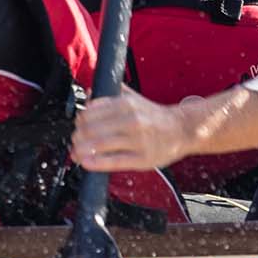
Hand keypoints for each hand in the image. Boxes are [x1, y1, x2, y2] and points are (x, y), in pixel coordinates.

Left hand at [72, 89, 195, 170]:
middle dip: (78, 136)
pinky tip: (86, 162)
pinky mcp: (142, 159)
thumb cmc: (155, 116)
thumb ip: (112, 96)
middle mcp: (132, 120)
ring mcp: (137, 140)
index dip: (80, 120)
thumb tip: (88, 95)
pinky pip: (113, 161)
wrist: (182, 129)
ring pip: (99, 145)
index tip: (78, 125)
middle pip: (92, 129)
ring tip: (77, 152)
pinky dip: (95, 163)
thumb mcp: (134, 99)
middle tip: (76, 140)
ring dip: (82, 150)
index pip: (91, 111)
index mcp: (127, 104)